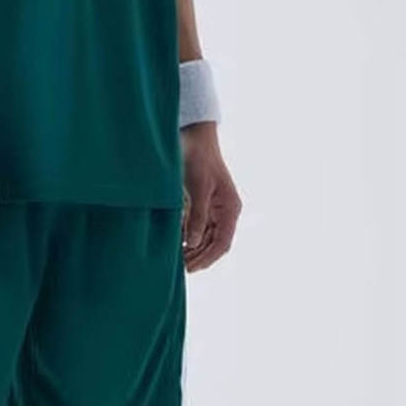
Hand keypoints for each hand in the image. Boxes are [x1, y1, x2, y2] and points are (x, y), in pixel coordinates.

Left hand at [181, 122, 241, 271]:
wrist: (193, 137)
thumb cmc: (199, 159)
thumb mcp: (198, 189)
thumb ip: (197, 216)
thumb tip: (194, 243)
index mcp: (230, 209)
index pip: (222, 243)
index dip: (207, 258)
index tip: (191, 268)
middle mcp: (224, 212)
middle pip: (213, 243)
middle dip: (198, 257)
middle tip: (180, 268)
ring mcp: (212, 208)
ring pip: (204, 237)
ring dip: (192, 249)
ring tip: (176, 259)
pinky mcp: (199, 204)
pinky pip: (195, 227)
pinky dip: (186, 236)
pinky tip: (175, 243)